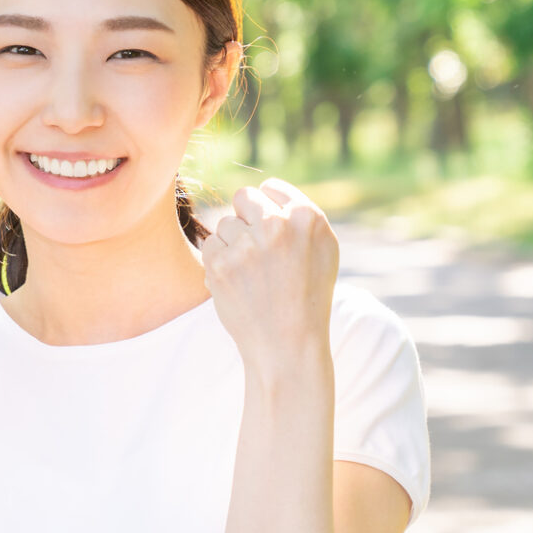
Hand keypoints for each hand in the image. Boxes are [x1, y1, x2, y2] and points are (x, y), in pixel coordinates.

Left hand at [200, 177, 338, 367]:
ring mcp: (247, 245)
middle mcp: (277, 225)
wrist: (288, 344)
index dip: (268, 210)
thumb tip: (266, 190)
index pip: (270, 188)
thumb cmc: (307, 296)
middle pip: (243, 198)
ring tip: (252, 273)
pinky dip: (218, 262)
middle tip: (258, 252)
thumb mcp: (323, 249)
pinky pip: (209, 244)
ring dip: (232, 244)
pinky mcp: (221, 264)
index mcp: (307, 217)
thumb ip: (300, 215)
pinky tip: (237, 282)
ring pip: (224, 223)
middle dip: (246, 220)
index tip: (273, 234)